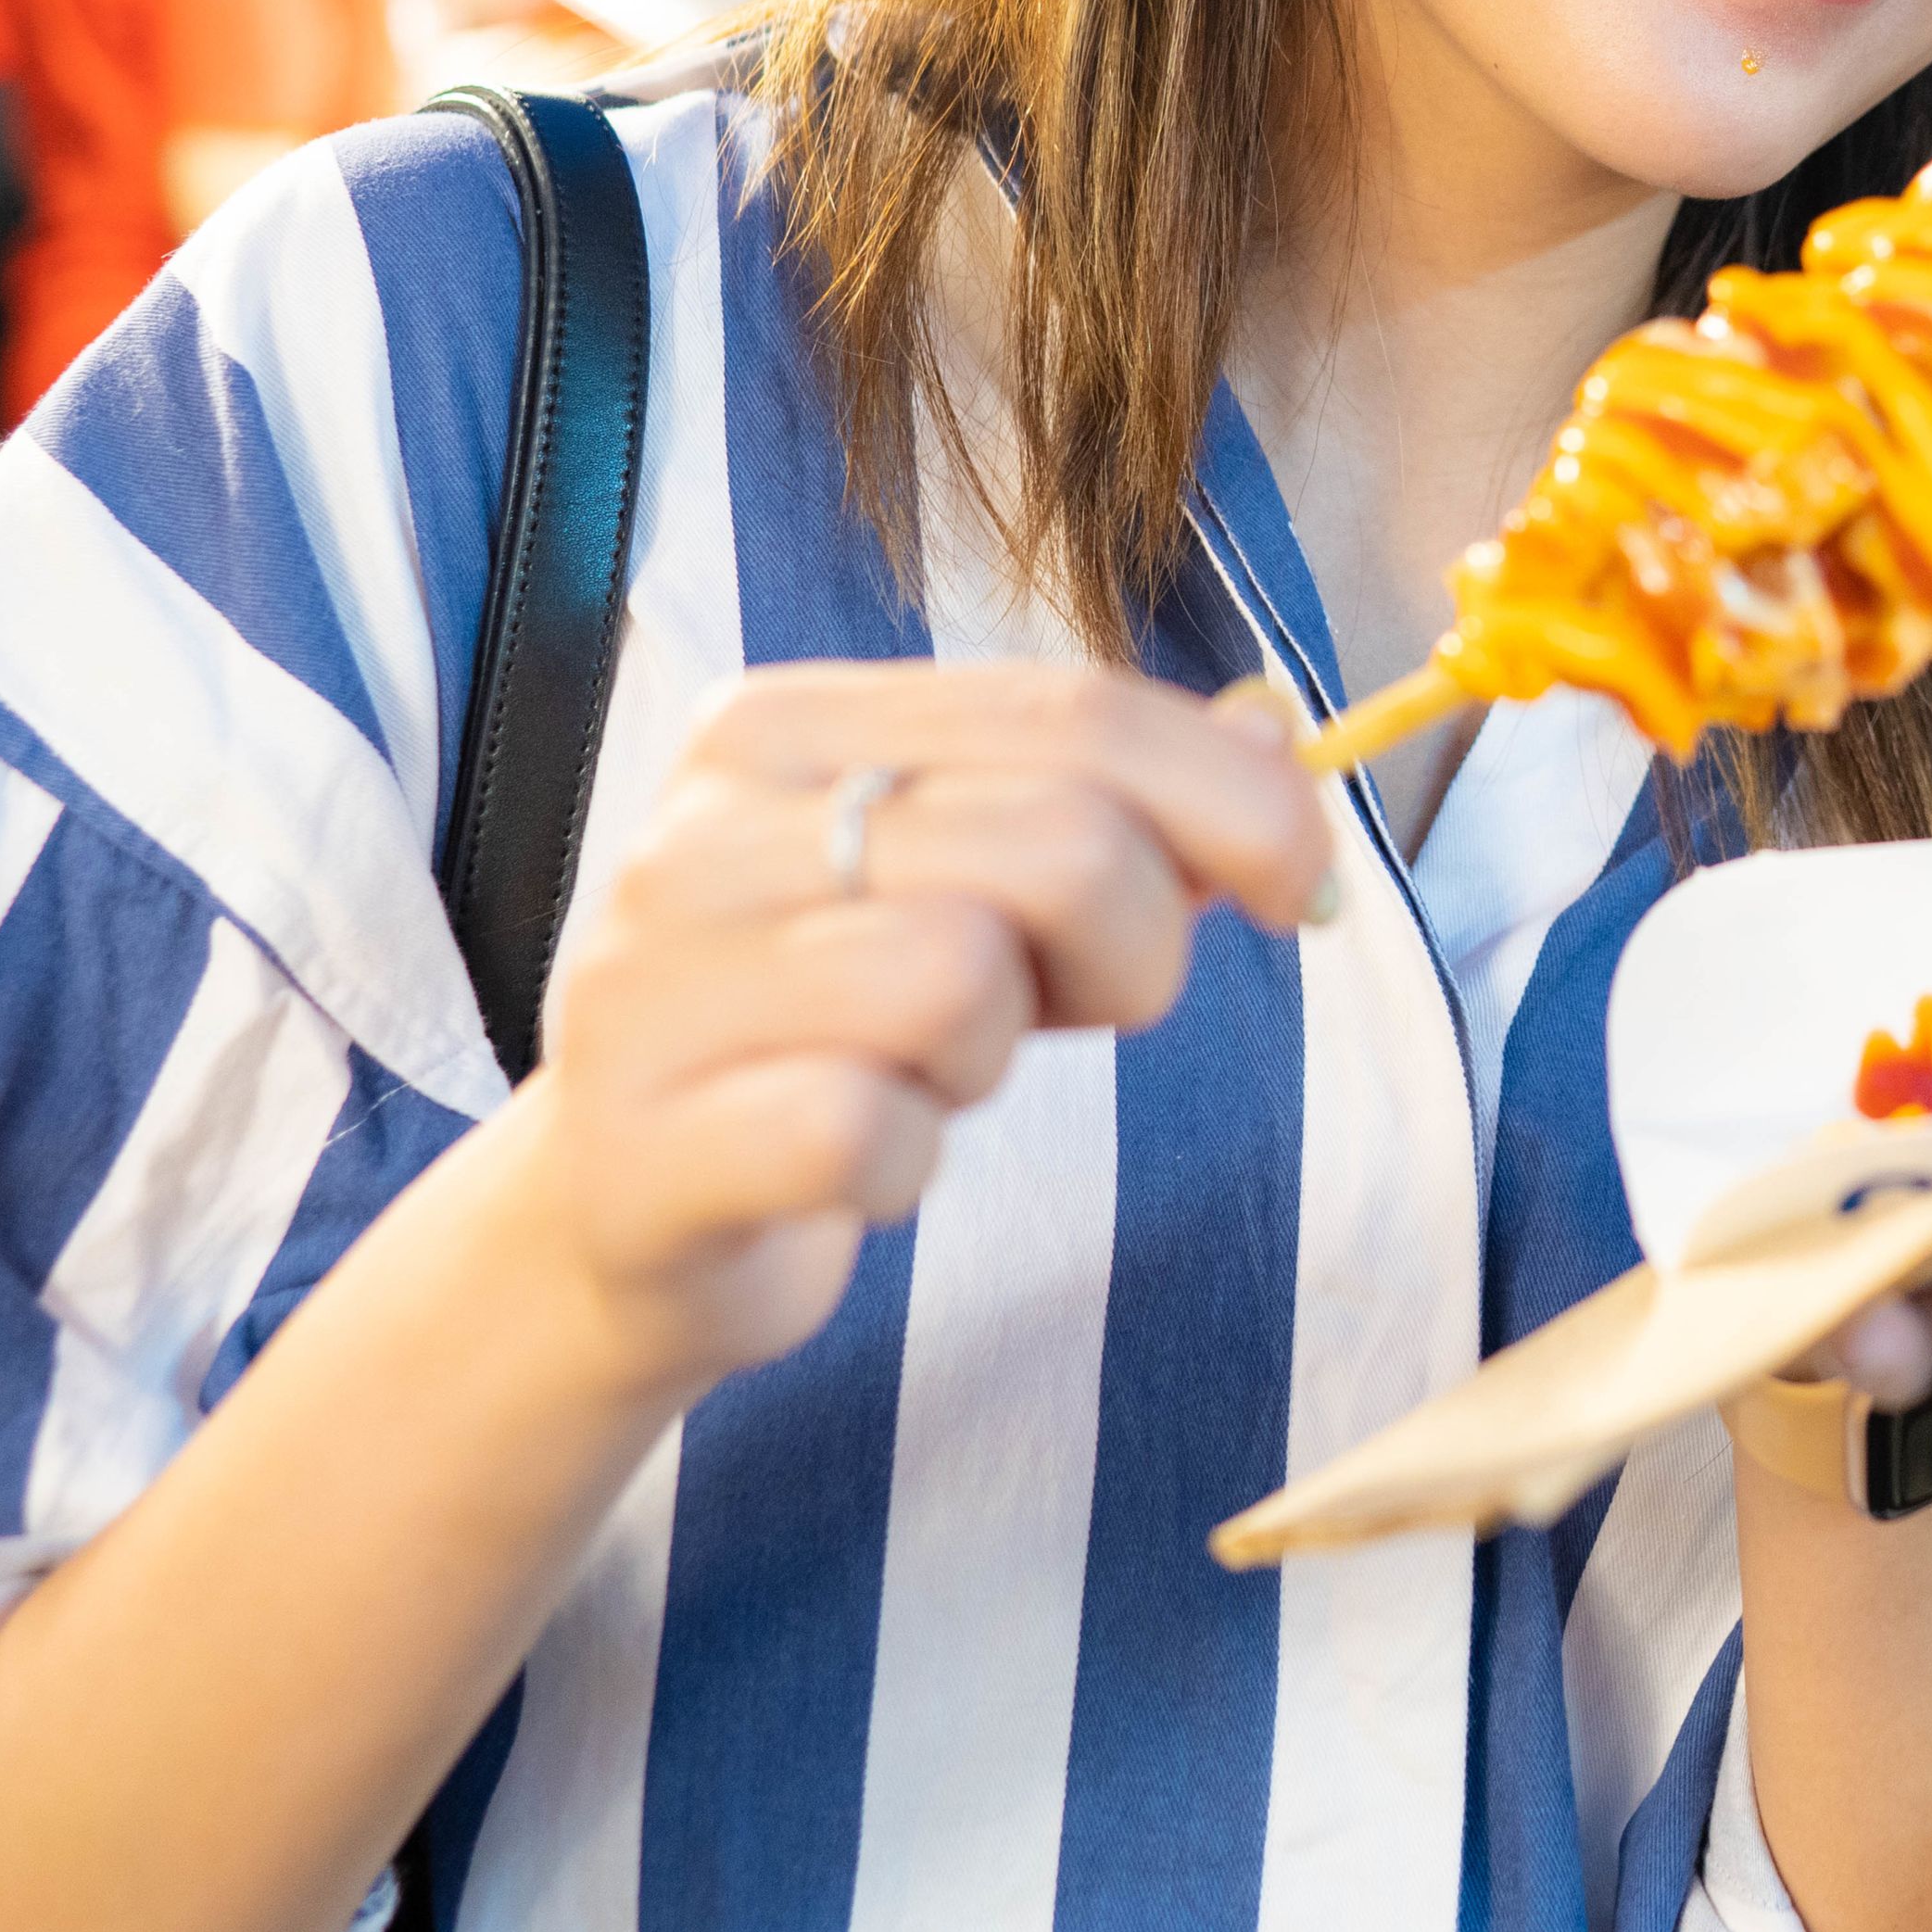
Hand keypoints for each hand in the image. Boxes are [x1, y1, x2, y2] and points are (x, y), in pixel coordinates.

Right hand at [514, 661, 1342, 1409]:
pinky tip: (858, 1166)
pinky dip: (906, 1168)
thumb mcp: (978, 892)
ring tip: (924, 1075)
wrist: (625, 1223)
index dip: (1238, 798)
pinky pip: (864, 1132)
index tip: (1306, 887)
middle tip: (1075, 1012)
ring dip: (993, 1057)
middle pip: (1057, 839)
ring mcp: (648, 988)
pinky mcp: (638, 1149)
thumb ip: (1121, 806)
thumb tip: (1276, 725)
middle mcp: (700, 831)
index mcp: (786, 726)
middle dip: (1133, 949)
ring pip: (958, 976)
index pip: (1073, 709)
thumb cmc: (830, 1032)